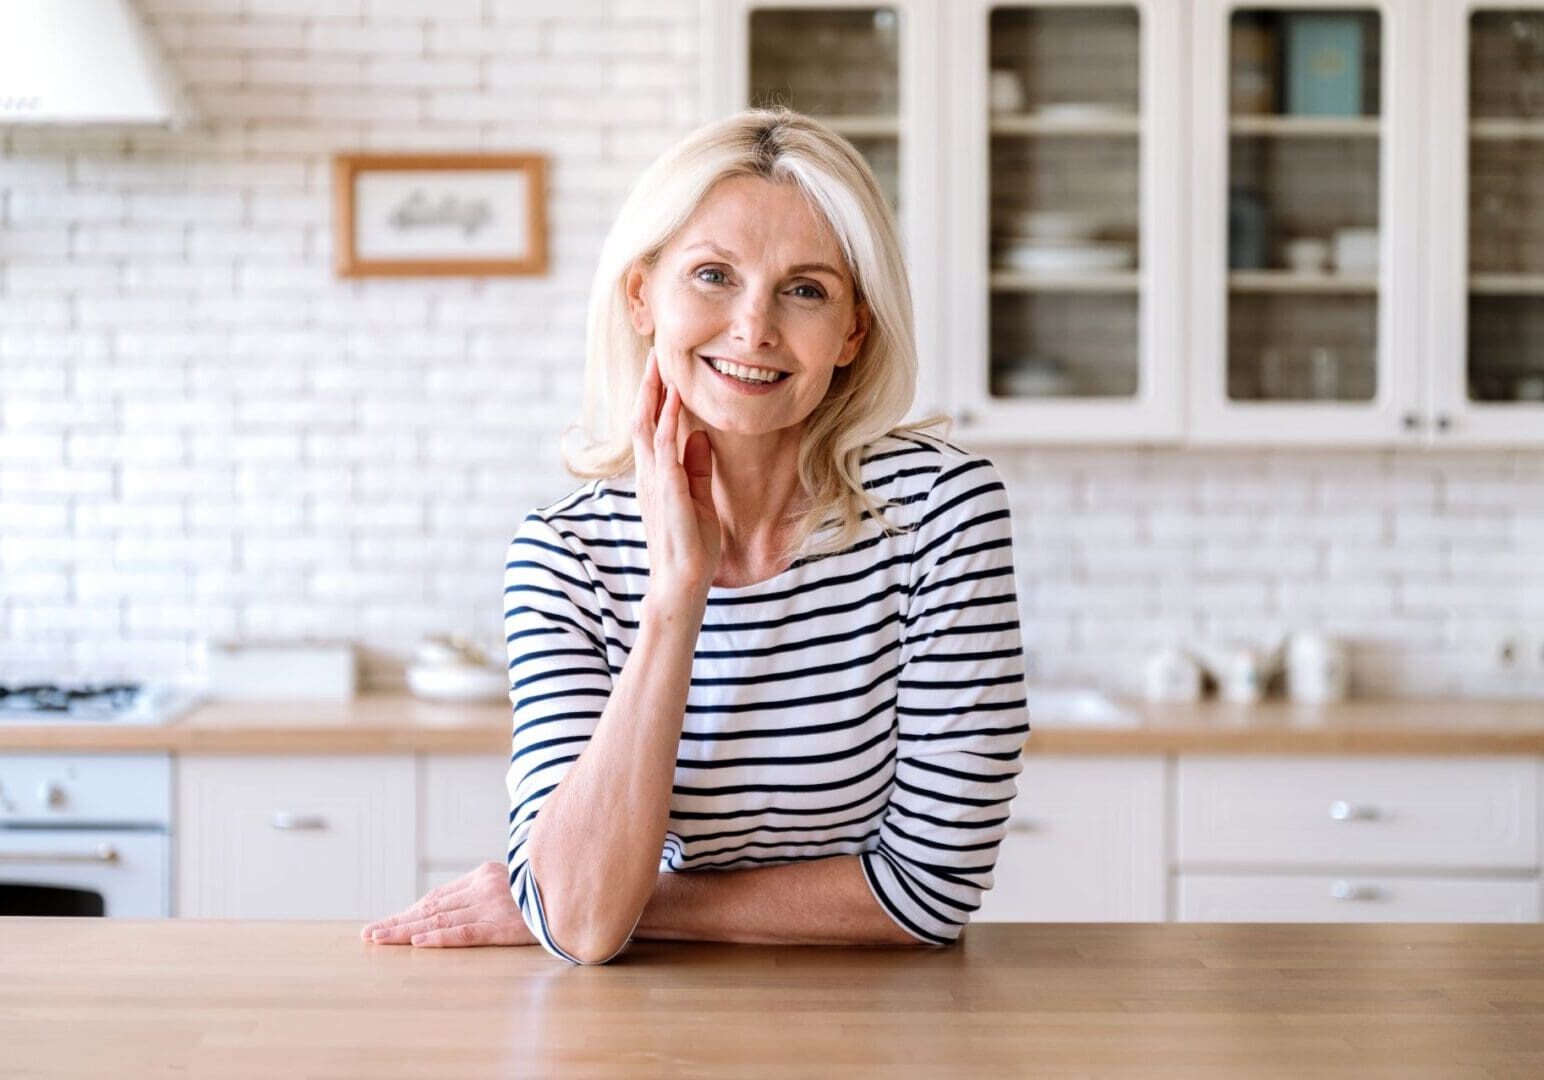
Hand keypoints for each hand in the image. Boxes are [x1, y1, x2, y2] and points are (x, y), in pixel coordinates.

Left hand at [359, 861, 536, 947]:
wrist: (579, 892)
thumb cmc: (546, 892)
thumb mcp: (513, 884)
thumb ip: (486, 892)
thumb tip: (454, 909)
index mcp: (484, 874)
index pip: (437, 896)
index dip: (409, 911)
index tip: (385, 924)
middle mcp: (483, 886)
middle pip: (431, 907)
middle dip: (398, 921)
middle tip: (370, 934)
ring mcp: (493, 905)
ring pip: (440, 920)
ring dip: (406, 932)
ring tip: (380, 940)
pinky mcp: (504, 925)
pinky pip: (466, 933)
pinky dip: (440, 939)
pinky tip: (418, 944)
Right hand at [632, 345, 720, 605]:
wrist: (682, 583)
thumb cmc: (691, 546)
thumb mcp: (699, 498)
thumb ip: (697, 467)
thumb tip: (701, 436)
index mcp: (655, 475)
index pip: (650, 426)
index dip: (654, 395)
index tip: (662, 366)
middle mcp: (649, 474)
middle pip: (642, 418)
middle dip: (649, 384)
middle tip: (656, 351)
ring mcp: (655, 482)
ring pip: (647, 427)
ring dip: (654, 394)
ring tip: (661, 364)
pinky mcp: (668, 492)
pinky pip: (665, 450)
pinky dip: (667, 423)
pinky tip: (674, 402)